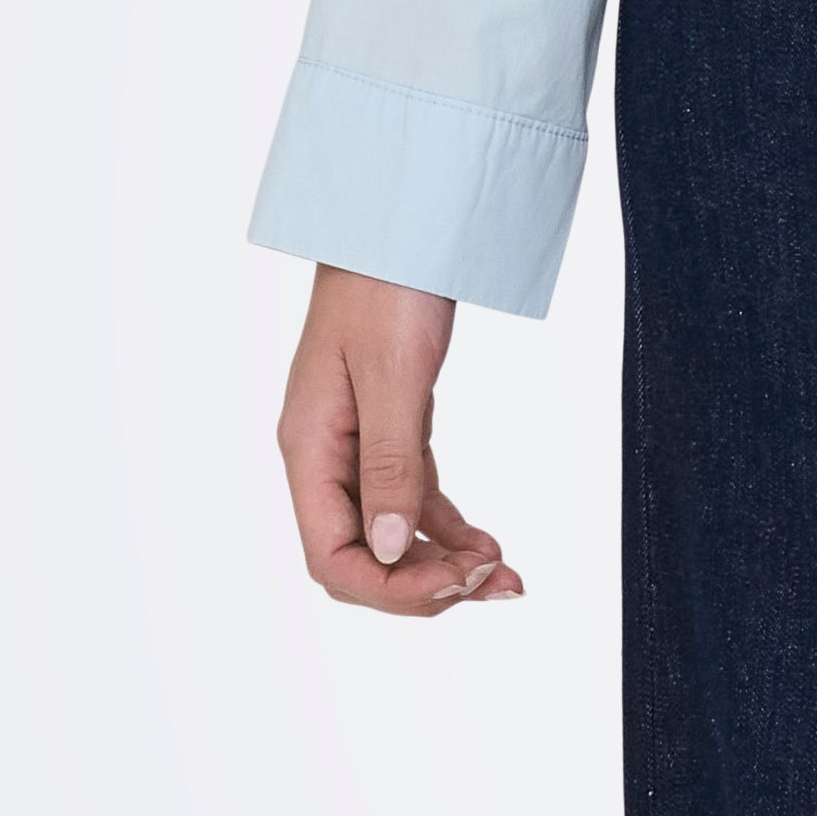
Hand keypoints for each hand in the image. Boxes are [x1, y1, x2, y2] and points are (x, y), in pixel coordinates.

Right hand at [277, 265, 520, 612]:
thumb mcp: (393, 378)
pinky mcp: (390, 432)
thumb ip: (390, 466)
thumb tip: (388, 550)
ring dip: (445, 565)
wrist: (398, 227)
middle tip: (494, 583)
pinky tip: (489, 545)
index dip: (390, 588)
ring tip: (507, 577)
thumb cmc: (385, 289)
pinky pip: (415, 501)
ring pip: (393, 537)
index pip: (332, 557)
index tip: (455, 585)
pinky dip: (450, 529)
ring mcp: (357, 448)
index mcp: (309, 448)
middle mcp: (326, 458)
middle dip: (424, 585)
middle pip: (361, 559)